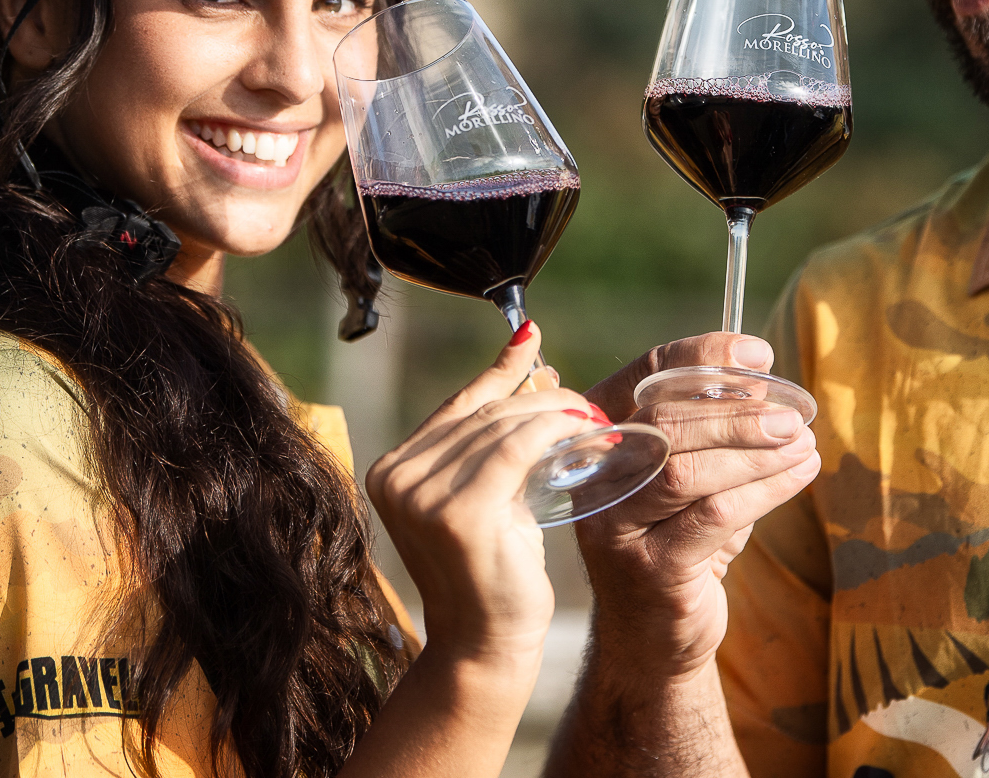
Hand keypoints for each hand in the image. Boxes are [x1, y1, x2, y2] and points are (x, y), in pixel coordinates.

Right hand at [367, 322, 595, 663]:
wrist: (486, 646)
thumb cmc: (494, 572)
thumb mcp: (491, 494)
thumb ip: (496, 440)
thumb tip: (538, 368)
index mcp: (392, 468)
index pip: (458, 405)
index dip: (501, 372)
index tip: (532, 342)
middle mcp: (396, 477)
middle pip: (483, 413)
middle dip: (541, 399)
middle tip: (587, 402)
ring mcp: (420, 495)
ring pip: (503, 428)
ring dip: (558, 416)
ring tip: (597, 421)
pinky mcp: (458, 512)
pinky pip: (518, 450)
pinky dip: (557, 434)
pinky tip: (588, 436)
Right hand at [573, 333, 820, 679]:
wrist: (652, 638)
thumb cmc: (676, 542)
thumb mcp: (685, 479)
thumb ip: (708, 431)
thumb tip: (763, 382)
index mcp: (598, 439)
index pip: (642, 377)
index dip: (701, 357)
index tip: (757, 355)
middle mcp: (595, 478)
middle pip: (664, 423)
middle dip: (735, 412)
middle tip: (791, 413)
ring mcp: (616, 526)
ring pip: (688, 471)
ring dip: (756, 452)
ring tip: (802, 442)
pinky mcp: (651, 568)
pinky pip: (715, 515)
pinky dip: (766, 489)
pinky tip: (801, 474)